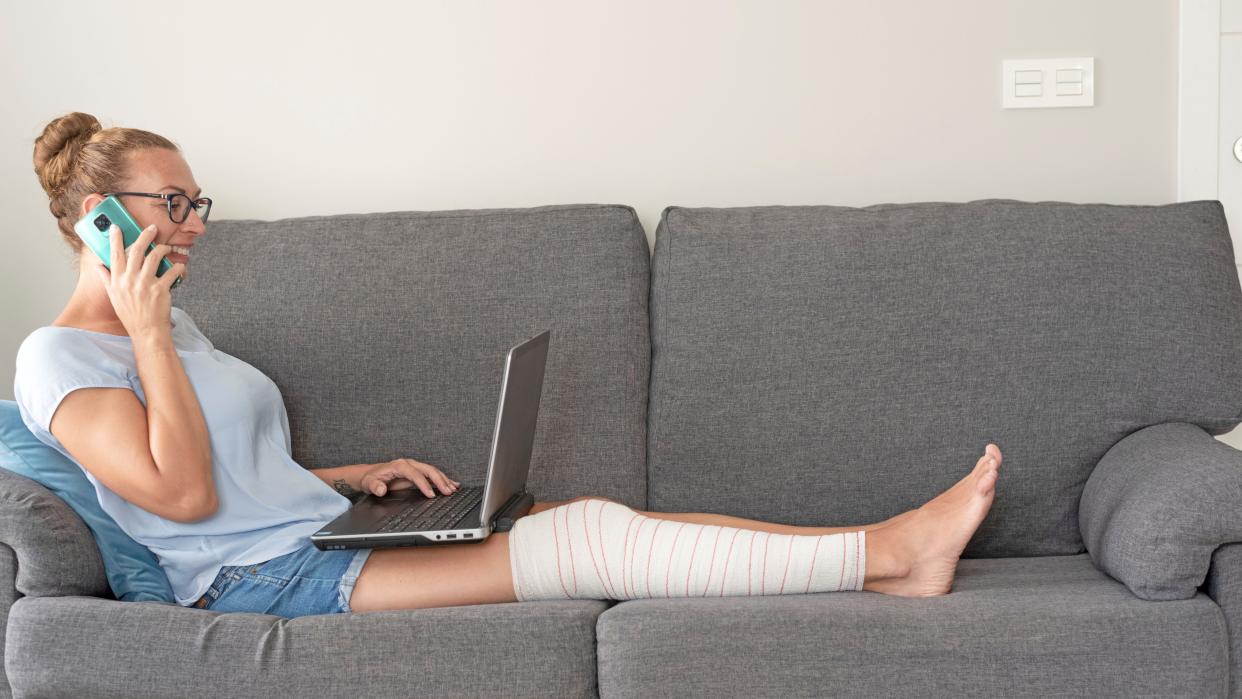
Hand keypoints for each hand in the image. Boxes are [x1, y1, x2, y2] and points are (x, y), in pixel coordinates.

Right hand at [94, 223, 184, 337]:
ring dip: (163, 249)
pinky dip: (178, 267)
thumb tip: (98, 266)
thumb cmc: (131, 314)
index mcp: (117, 280)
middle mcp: (130, 280)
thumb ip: (106, 279)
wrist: (146, 331)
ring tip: (167, 247)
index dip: (115, 239)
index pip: (115, 254)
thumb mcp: (114, 296)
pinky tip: (180, 266)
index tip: (116, 227)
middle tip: (153, 229)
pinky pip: (172, 271)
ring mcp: (145, 284)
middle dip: (145, 236)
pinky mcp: (160, 289)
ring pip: (154, 257)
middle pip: (136, 250)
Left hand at [359, 458, 460, 497]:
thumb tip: (381, 489)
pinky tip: (452, 484)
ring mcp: (414, 467)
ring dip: (444, 480)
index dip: (424, 484)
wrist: (369, 474)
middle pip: (428, 470)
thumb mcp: (369, 483)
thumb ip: (375, 486)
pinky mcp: (416, 473)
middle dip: (440, 481)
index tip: (431, 495)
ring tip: (453, 489)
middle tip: (448, 492)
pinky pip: (432, 475)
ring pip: (432, 471)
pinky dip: (442, 479)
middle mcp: (408, 464)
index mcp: (399, 466)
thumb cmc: (371, 478)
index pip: (415, 474)